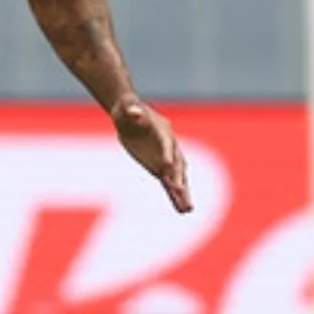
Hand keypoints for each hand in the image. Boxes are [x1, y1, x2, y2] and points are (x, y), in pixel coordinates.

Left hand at [111, 95, 192, 213]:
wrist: (129, 113)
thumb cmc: (127, 107)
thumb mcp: (126, 105)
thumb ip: (131, 108)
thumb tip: (134, 112)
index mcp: (162, 130)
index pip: (165, 142)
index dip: (167, 152)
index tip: (168, 165)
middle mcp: (168, 146)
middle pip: (176, 163)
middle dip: (178, 177)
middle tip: (182, 192)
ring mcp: (165, 158)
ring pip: (176, 176)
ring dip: (181, 191)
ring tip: (188, 208)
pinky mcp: (159, 166)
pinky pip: (168, 181)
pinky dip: (174, 194)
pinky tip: (182, 208)